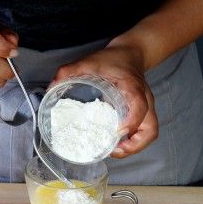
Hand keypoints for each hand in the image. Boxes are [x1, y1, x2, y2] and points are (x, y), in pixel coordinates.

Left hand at [53, 43, 157, 157]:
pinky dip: (133, 142)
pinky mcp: (143, 113)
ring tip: (114, 150)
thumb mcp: (90, 60)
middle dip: (134, 145)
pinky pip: (144, 132)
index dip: (131, 122)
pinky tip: (116, 143)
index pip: (139, 107)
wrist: (131, 53)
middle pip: (150, 130)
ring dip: (134, 147)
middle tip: (113, 149)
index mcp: (133, 87)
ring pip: (149, 134)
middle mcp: (144, 100)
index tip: (117, 131)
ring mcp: (146, 108)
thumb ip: (70, 70)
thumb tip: (52, 86)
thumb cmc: (114, 58)